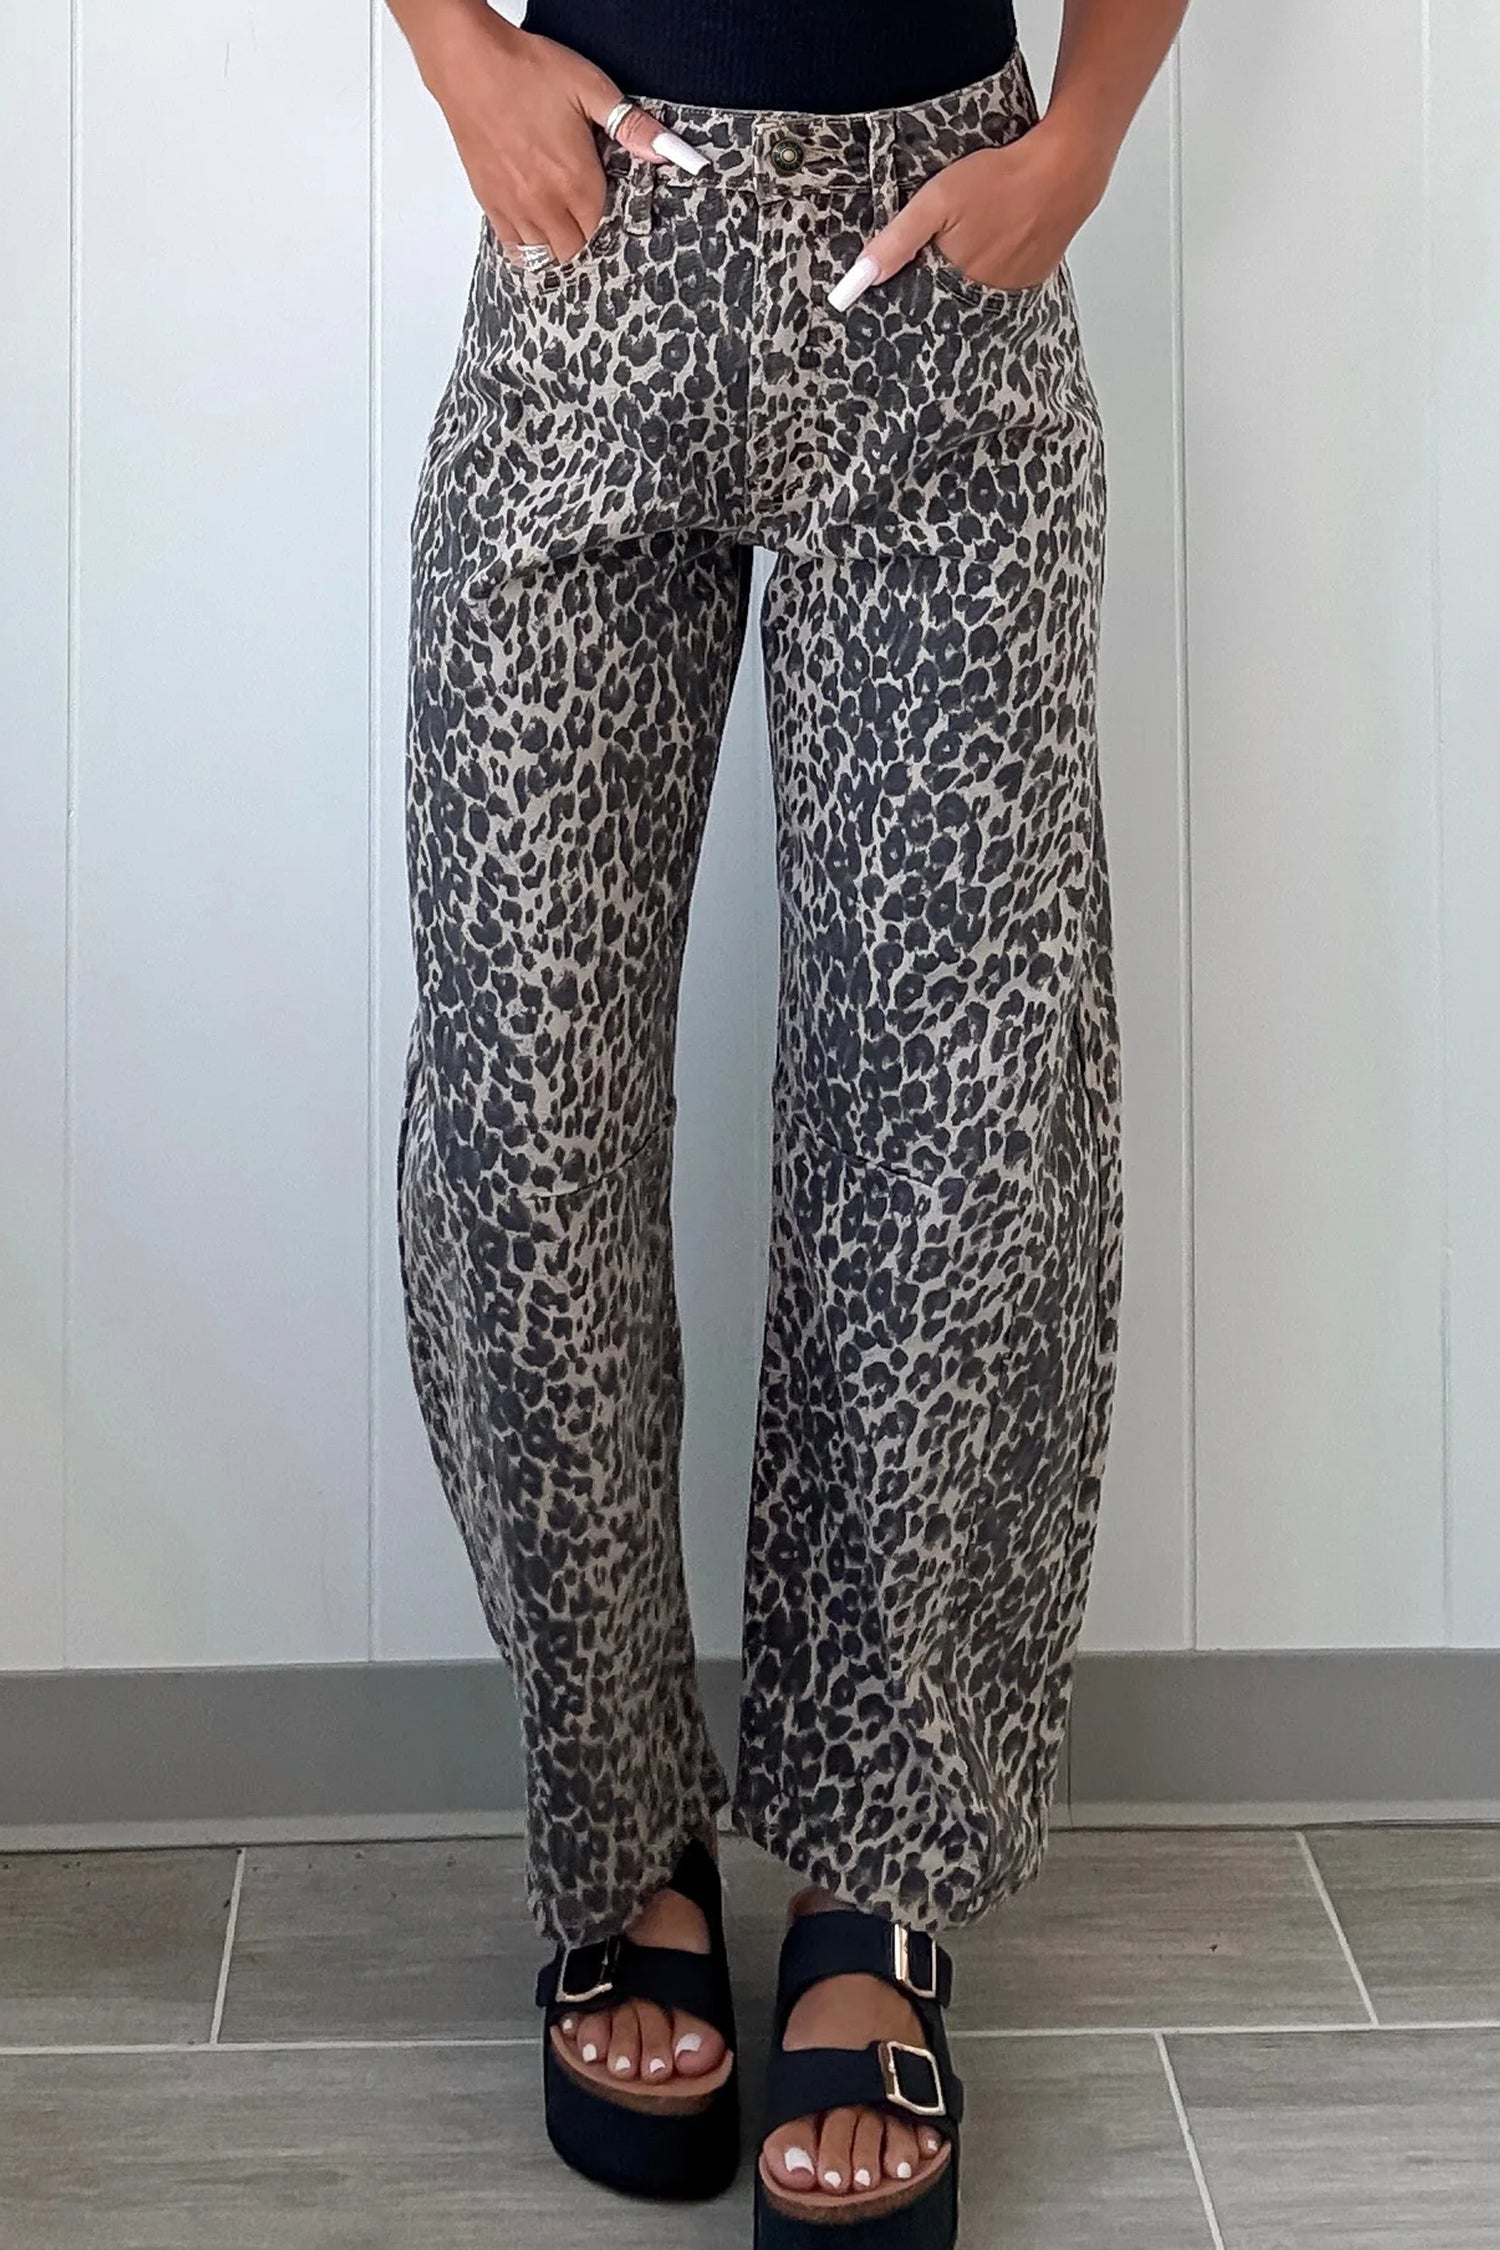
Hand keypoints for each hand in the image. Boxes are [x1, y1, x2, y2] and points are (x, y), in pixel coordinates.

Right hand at [408, 0, 705, 263]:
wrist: (469, 63)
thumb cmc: (526, 70)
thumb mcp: (590, 88)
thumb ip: (632, 126)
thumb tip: (671, 151)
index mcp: (576, 181)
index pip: (602, 229)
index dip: (607, 221)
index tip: (607, 208)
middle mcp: (545, 203)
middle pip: (575, 248)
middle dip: (584, 237)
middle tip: (584, 214)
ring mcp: (515, 206)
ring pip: (545, 253)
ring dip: (557, 242)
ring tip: (562, 221)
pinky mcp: (490, 201)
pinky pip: (514, 246)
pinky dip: (528, 245)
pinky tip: (534, 230)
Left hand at [829, 118, 1108, 309]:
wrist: (1064, 171)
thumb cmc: (1000, 179)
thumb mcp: (936, 200)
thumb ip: (897, 240)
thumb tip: (860, 278)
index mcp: (954, 283)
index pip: (917, 303)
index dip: (908, 285)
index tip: (903, 273)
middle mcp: (982, 297)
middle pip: (945, 299)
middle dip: (937, 278)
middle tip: (951, 238)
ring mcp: (1009, 292)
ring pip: (973, 292)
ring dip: (966, 273)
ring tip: (976, 235)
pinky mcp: (1030, 281)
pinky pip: (1001, 285)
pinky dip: (993, 268)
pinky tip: (996, 240)